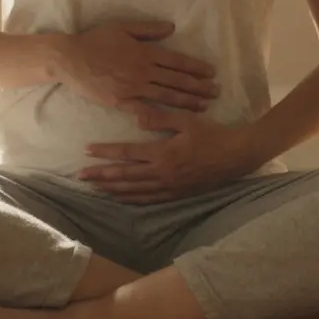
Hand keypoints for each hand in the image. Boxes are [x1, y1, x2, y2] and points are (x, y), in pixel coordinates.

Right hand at [55, 21, 218, 111]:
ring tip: (203, 106)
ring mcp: (132, 87)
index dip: (196, 68)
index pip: (177, 61)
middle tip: (216, 92)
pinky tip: (172, 120)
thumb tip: (171, 28)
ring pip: (166, 96)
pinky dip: (159, 116)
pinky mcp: (120, 101)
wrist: (69, 59)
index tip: (211, 73)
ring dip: (187, 101)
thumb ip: (148, 29)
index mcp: (145, 52)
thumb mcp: (122, 27)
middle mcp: (143, 70)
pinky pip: (143, 110)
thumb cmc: (94, 40)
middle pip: (177, 80)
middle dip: (199, 87)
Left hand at [80, 102, 262, 203]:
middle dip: (100, 176)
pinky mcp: (177, 195)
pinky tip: (121, 199)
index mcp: (162, 153)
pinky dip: (132, 199)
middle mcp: (162, 173)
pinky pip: (149, 200)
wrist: (239, 155)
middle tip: (80, 177)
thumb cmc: (213, 134)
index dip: (105, 152)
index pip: (127, 153)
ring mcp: (169, 187)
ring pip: (134, 191)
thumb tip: (136, 118)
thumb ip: (161, 118)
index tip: (86, 151)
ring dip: (112, 189)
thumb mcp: (187, 120)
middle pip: (124, 176)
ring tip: (94, 188)